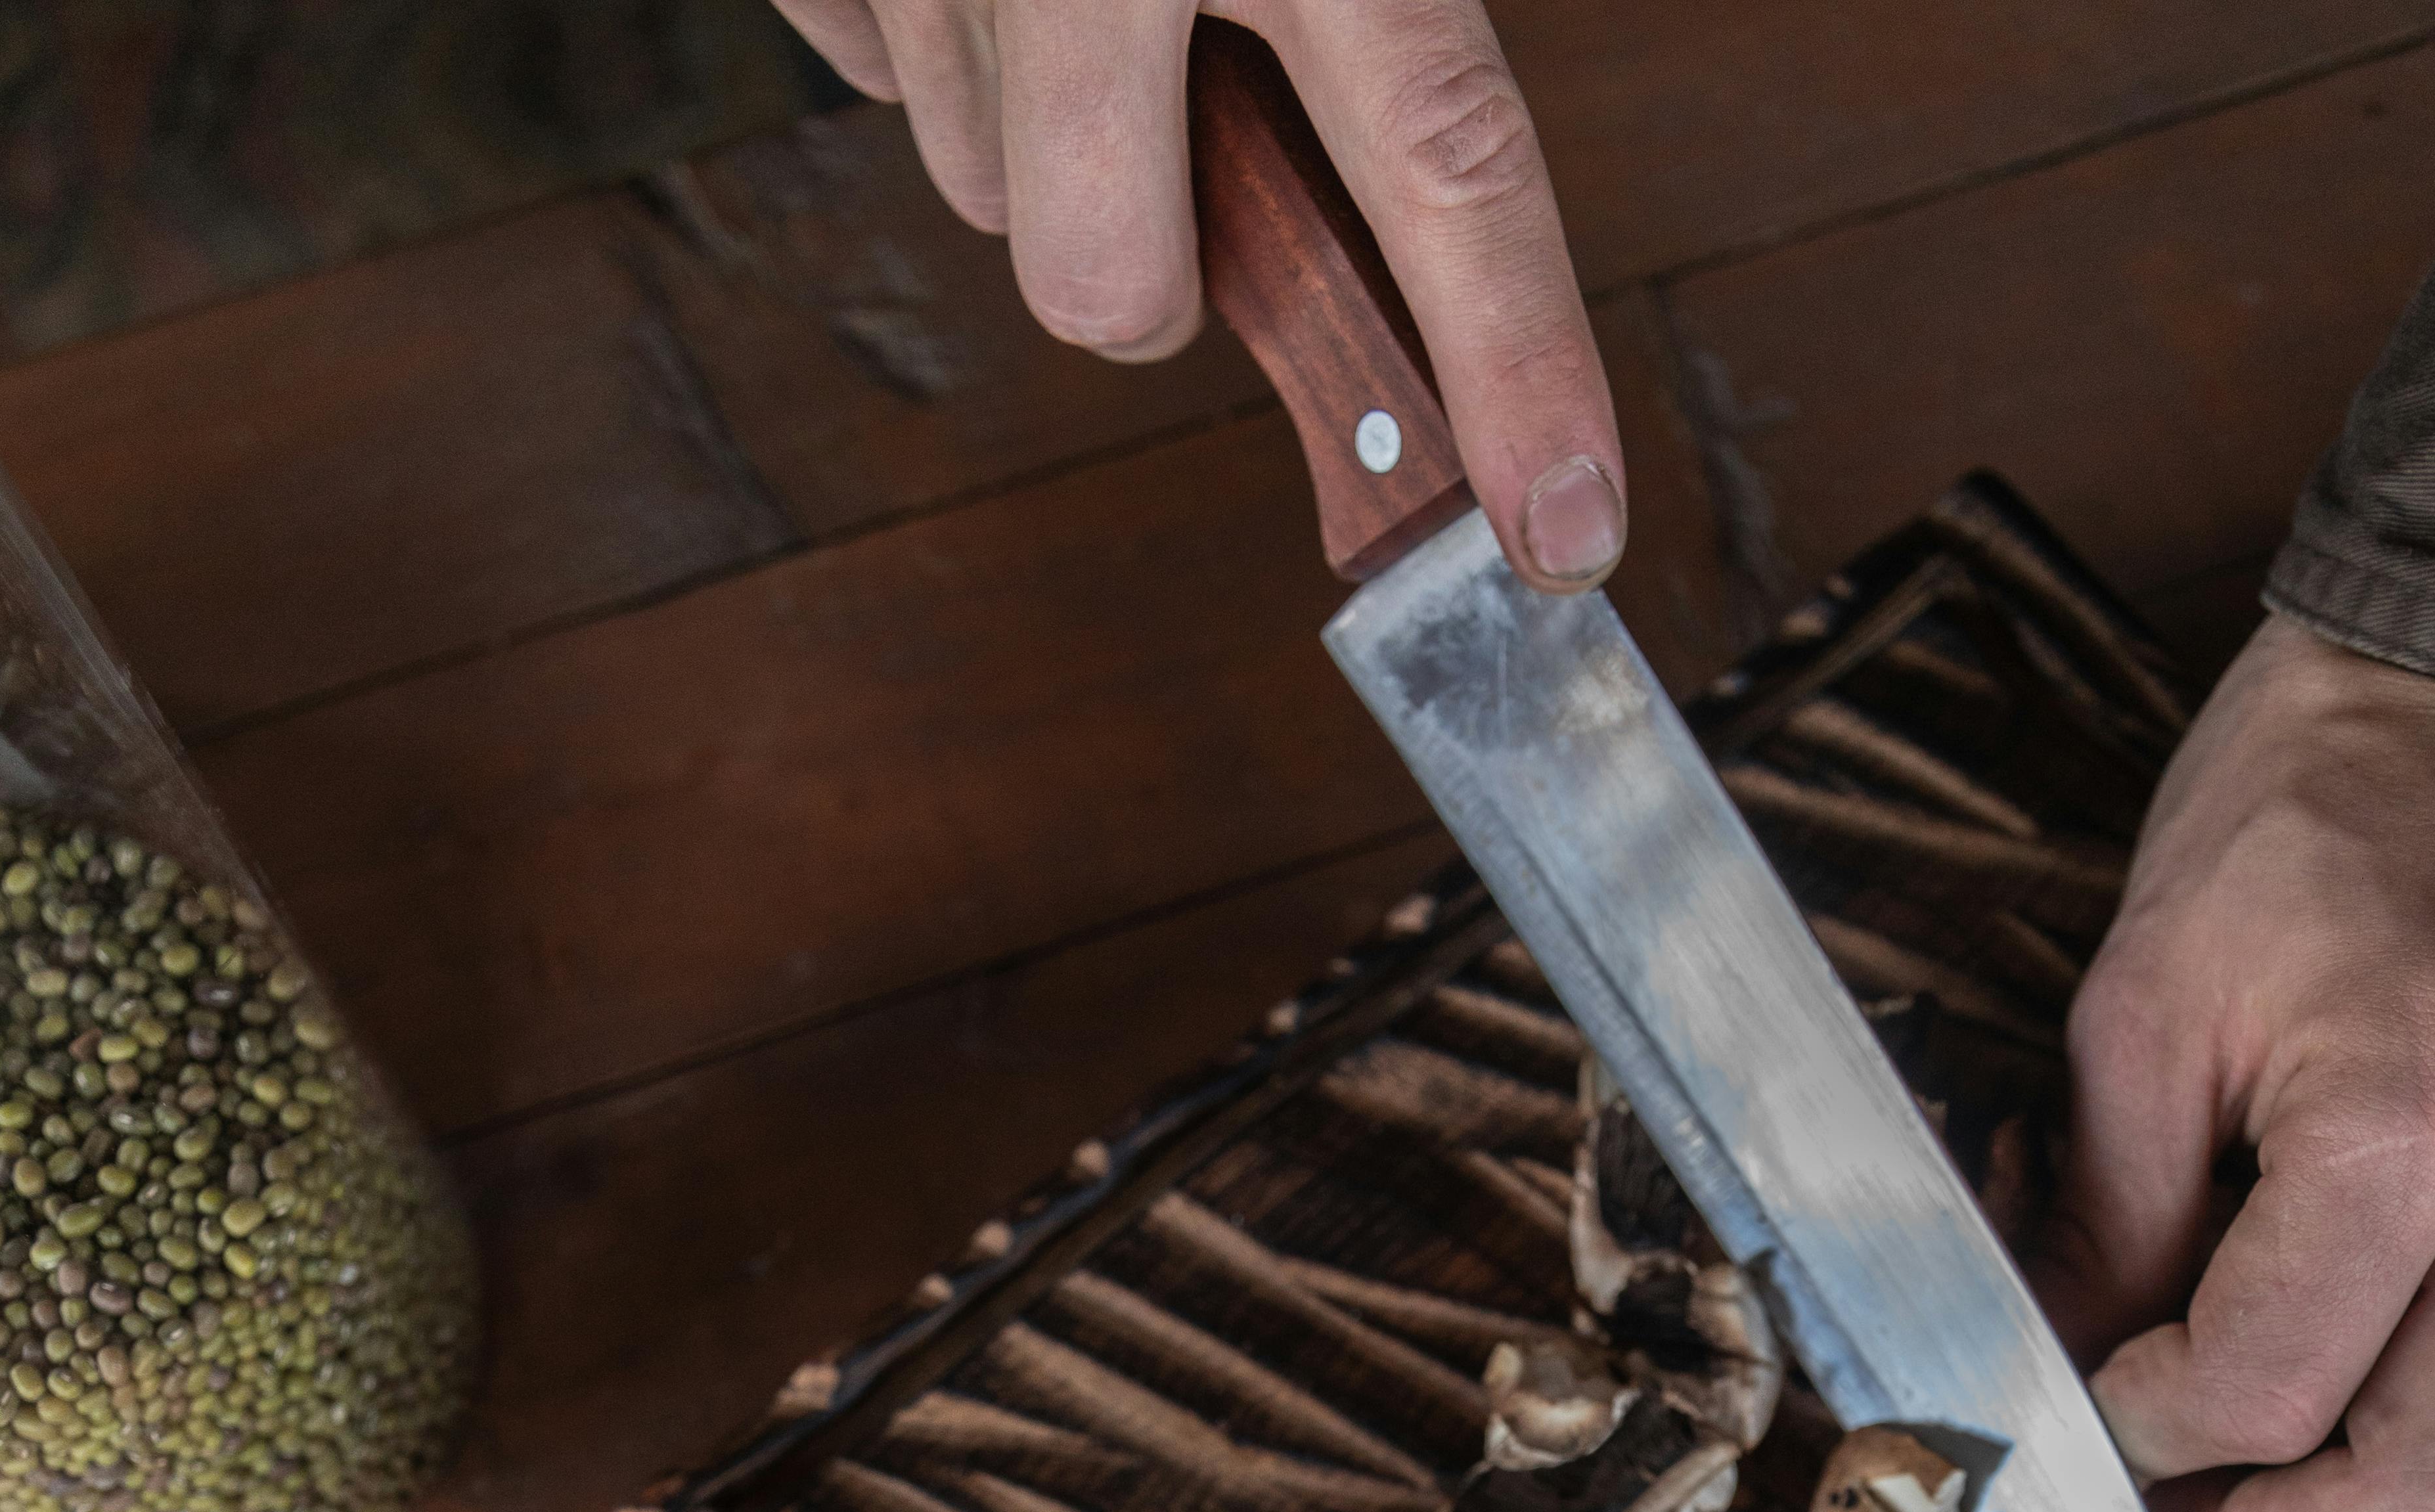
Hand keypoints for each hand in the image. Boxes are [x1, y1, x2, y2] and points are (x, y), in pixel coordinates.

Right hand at [772, 0, 1625, 589]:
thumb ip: (1368, 33)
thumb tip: (1380, 233)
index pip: (1445, 170)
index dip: (1516, 368)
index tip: (1559, 539)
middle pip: (1109, 288)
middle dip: (1146, 262)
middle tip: (1173, 132)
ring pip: (982, 193)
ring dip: (1045, 130)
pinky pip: (875, 76)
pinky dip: (935, 39)